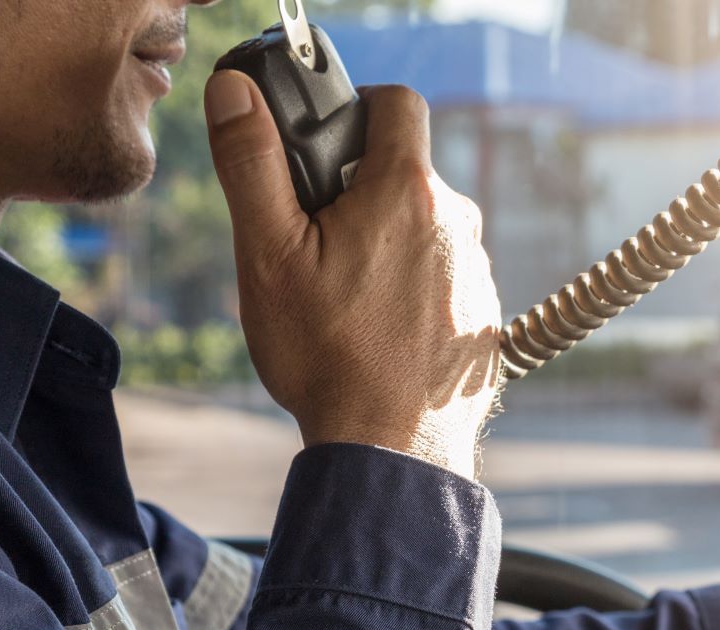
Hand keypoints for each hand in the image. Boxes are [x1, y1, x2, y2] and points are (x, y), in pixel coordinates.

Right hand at [204, 73, 501, 478]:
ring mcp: (478, 272)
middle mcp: (458, 224)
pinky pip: (442, 276)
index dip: (355, 110)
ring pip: (424, 228)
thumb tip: (235, 92)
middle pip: (405, 172)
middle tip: (314, 242)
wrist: (392, 447)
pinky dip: (411, 287)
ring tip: (345, 297)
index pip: (397, 104)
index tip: (322, 149)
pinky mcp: (483, 315)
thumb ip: (252, 163)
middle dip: (359, 190)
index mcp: (409, 193)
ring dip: (386, 242)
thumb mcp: (269, 255)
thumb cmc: (328, 355)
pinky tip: (379, 330)